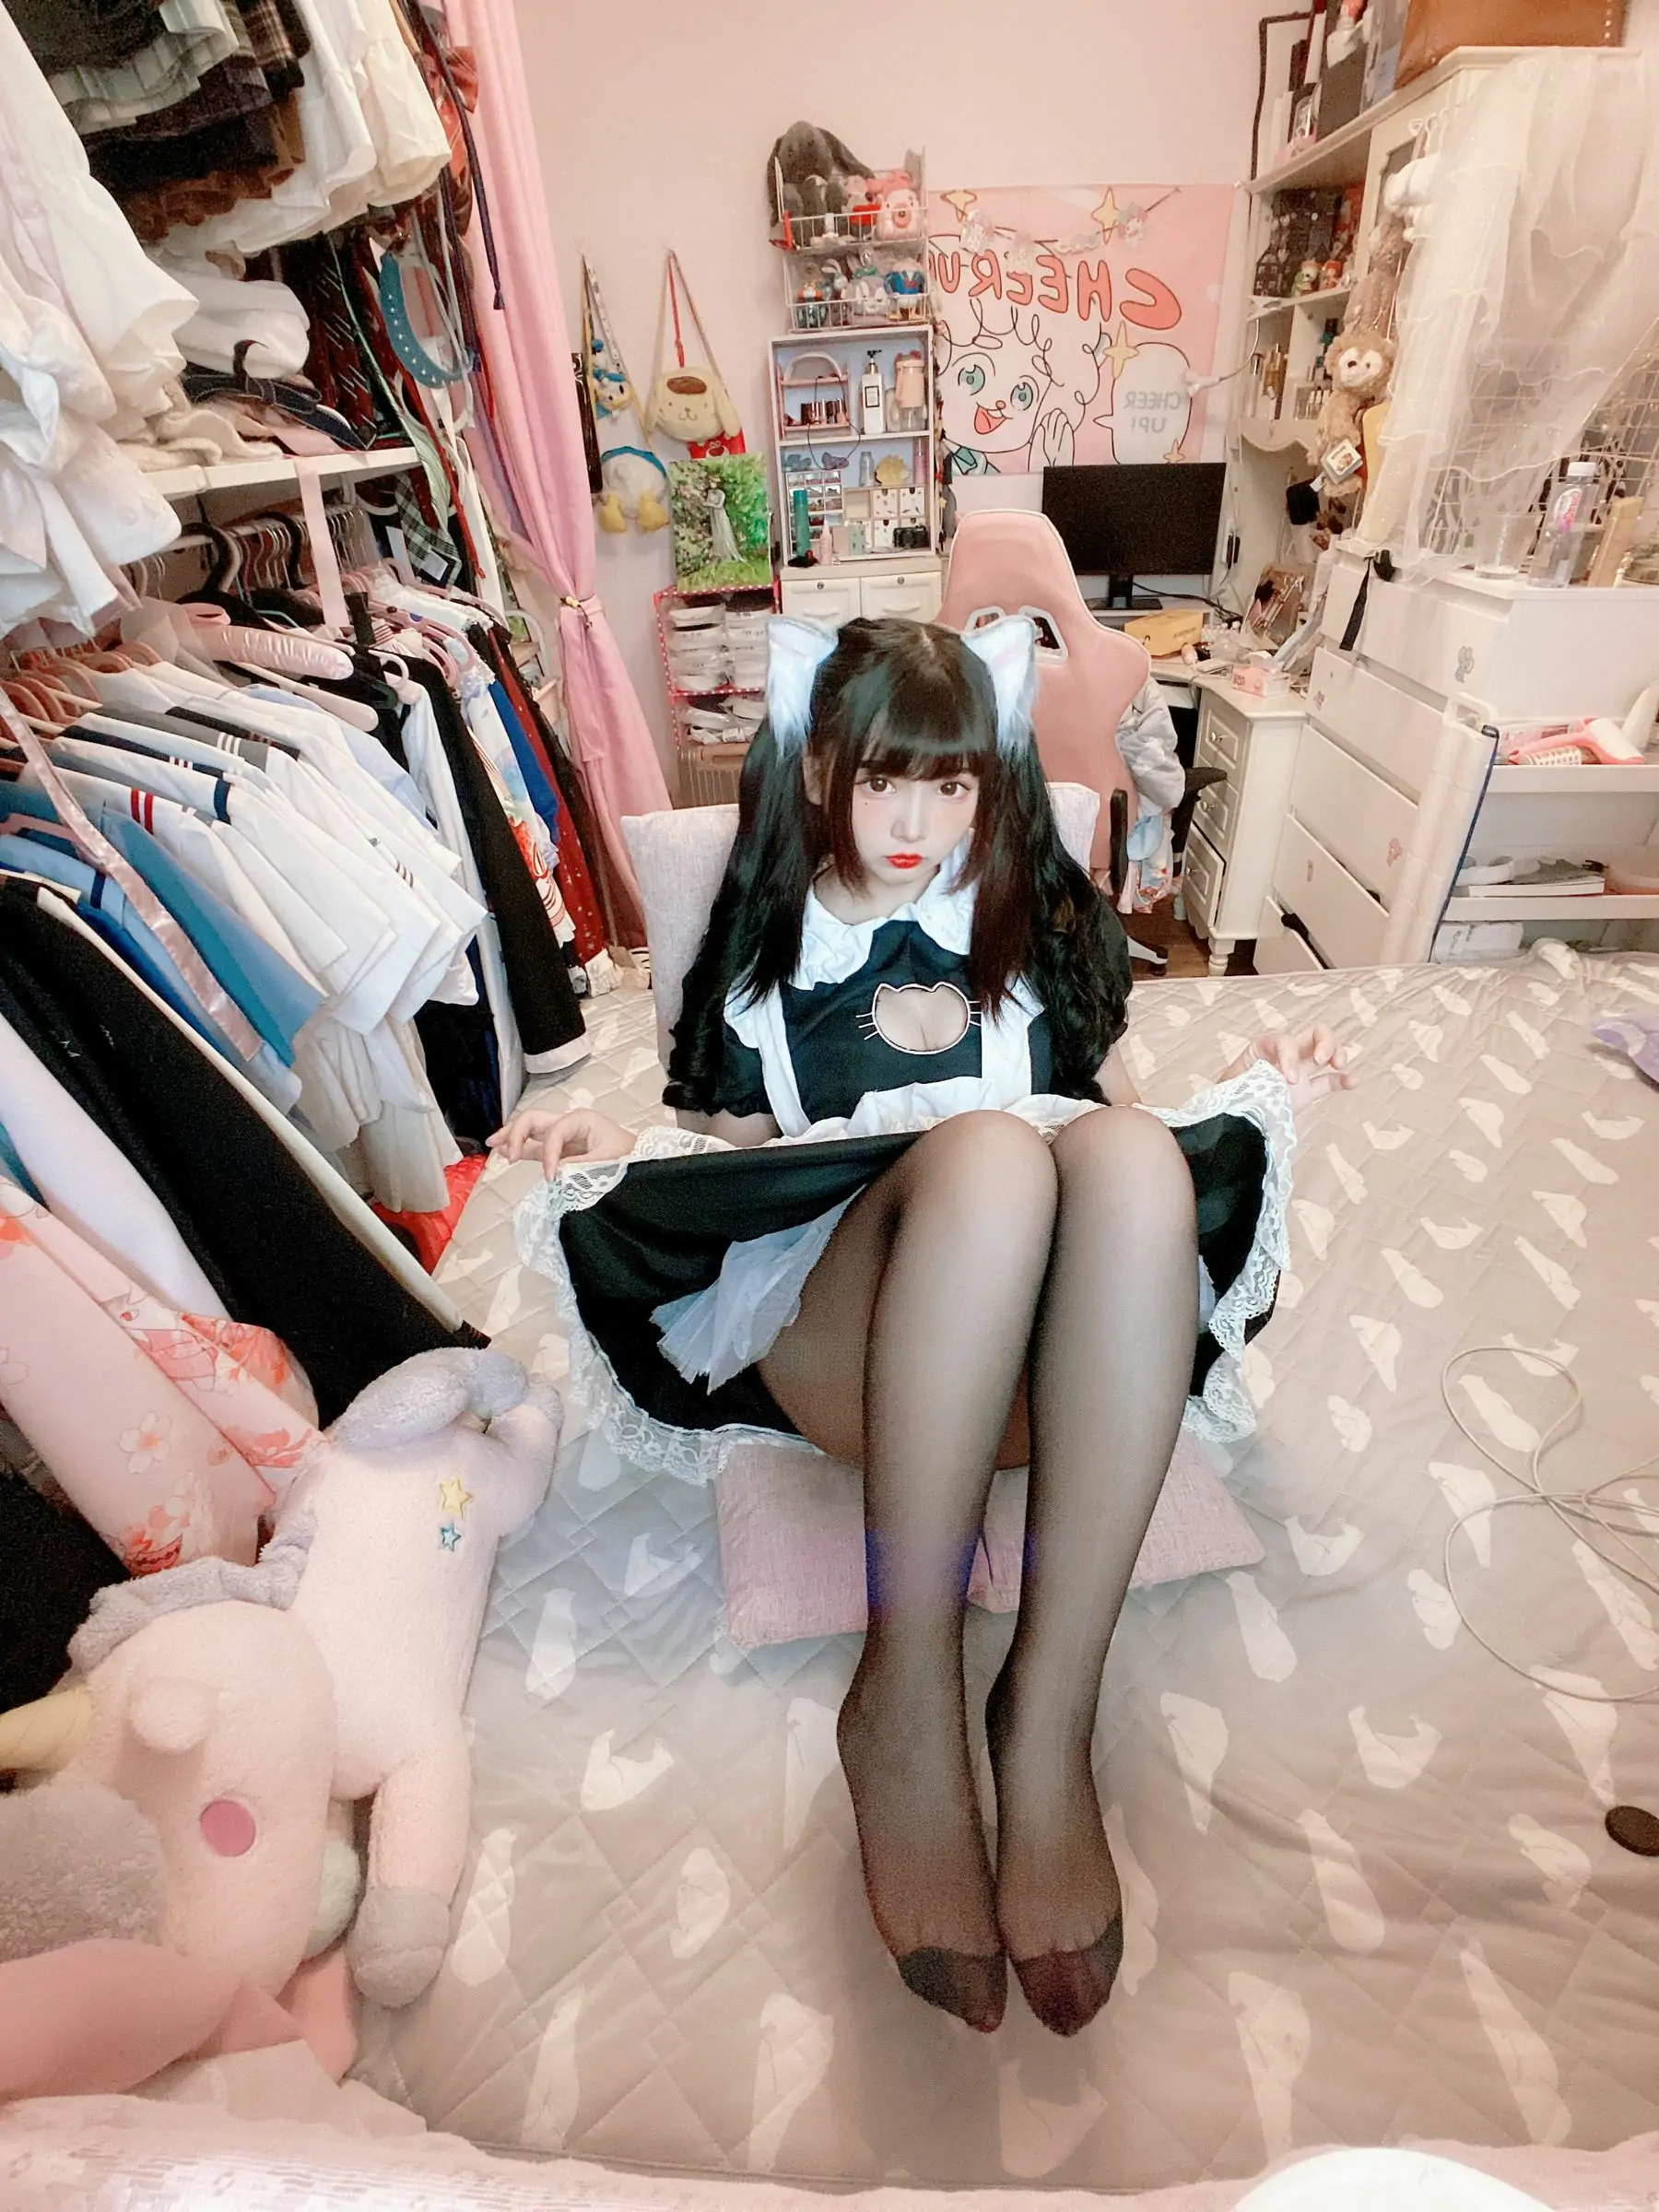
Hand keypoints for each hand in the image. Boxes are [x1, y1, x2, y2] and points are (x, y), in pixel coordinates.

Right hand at [487, 1107, 636, 1177]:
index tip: (550, 1178)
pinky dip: (523, 1149)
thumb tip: (556, 1171)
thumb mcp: (610, 1160)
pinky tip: (507, 1154)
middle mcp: (569, 1123)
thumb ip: (582, 1165)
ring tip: (494, 1145)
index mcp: (582, 1120)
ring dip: (512, 1136)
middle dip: (515, 1132)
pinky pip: (537, 1146)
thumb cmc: (629, 1156)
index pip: (554, 1132)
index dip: (548, 1154)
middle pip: (534, 1119)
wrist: (640, 1162)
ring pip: (531, 1130)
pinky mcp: (562, 1149)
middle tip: (504, 1151)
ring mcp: (563, 1136)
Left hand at [1225, 1025, 1354, 1102]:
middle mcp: (1284, 1056)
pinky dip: (1343, 1080)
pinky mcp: (1307, 1090)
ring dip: (1337, 1052)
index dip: (1289, 1056)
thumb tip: (1248, 1085)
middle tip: (1323, 1060)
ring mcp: (1299, 1071)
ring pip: (1326, 1052)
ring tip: (1339, 1065)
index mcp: (1263, 1050)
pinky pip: (1329, 1081)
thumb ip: (1242, 1083)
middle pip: (1312, 1034)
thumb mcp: (1229, 1087)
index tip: (1289, 1080)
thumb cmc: (1226, 1098)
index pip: (1282, 1041)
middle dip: (1324, 1041)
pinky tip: (1354, 1081)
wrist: (1231, 1117)